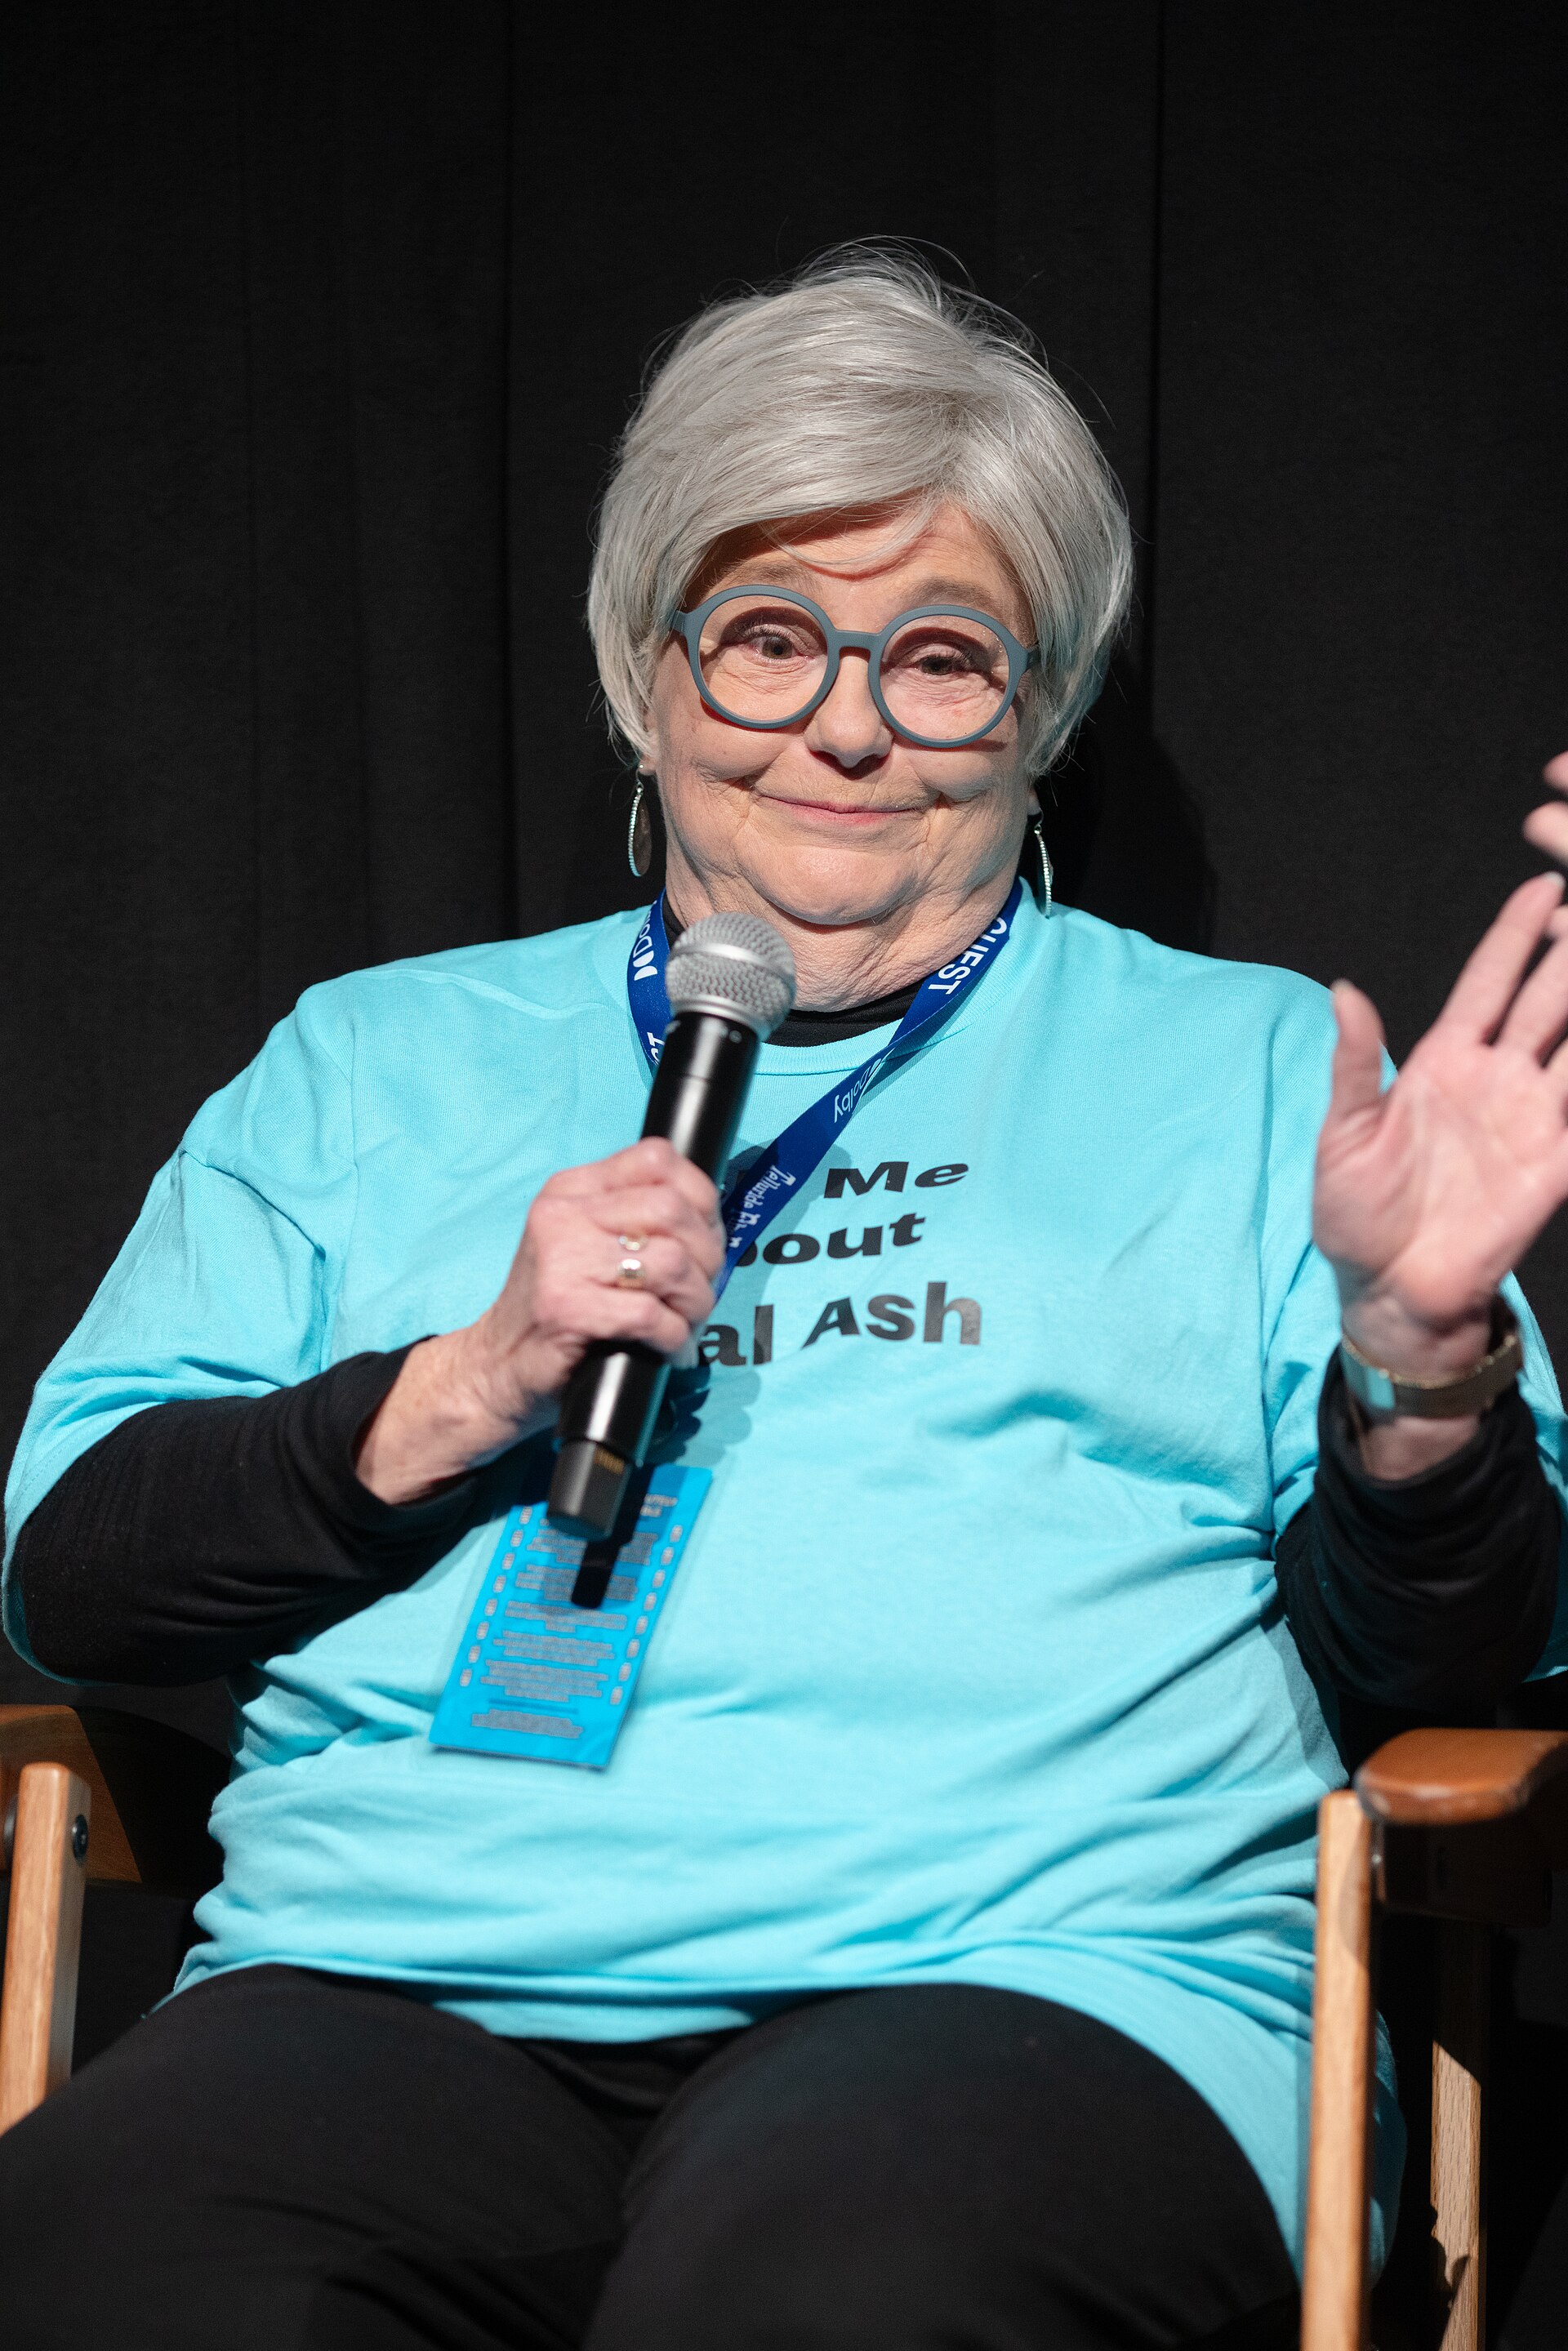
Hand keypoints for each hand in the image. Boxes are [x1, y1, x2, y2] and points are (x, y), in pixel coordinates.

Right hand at [357, 1138, 723, 1503]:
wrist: (496, 1369)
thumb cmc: (558, 1309)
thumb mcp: (586, 1245)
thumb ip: (633, 1221)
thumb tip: (710, 1222)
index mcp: (572, 1188)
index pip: (657, 1159)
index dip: (699, 1197)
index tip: (703, 1237)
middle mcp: (563, 1213)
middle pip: (671, 1208)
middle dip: (705, 1256)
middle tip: (697, 1291)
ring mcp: (560, 1259)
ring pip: (671, 1262)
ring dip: (694, 1301)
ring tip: (684, 1321)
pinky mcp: (565, 1308)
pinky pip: (650, 1314)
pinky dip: (672, 1336)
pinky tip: (664, 1346)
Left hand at [1314, 750, 1567, 1473]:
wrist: (1389, 1290)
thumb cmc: (1355, 1213)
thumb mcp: (1344, 1133)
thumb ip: (1354, 1063)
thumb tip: (1343, 990)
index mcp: (1443, 1061)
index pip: (1488, 983)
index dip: (1514, 936)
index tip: (1542, 887)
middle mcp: (1497, 1079)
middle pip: (1548, 999)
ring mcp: (1532, 1118)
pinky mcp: (1555, 1163)